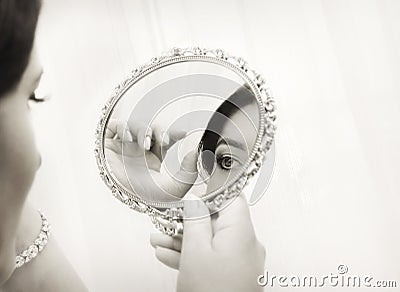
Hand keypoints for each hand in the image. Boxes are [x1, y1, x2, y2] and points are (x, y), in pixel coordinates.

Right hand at [104, 119, 197, 200]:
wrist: (127, 201)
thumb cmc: (150, 198)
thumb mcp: (177, 187)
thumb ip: (190, 170)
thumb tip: (196, 151)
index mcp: (154, 158)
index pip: (164, 138)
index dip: (174, 132)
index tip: (185, 133)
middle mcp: (138, 151)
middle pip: (151, 129)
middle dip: (160, 130)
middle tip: (165, 140)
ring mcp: (123, 147)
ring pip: (135, 125)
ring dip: (143, 130)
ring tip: (146, 143)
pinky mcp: (108, 145)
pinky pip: (114, 126)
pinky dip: (123, 127)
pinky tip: (130, 138)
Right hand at [150, 194, 265, 291]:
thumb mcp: (196, 251)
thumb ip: (195, 219)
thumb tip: (194, 200)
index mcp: (242, 232)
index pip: (230, 197)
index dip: (208, 192)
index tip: (188, 194)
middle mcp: (245, 245)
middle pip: (216, 221)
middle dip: (187, 220)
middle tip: (164, 220)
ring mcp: (240, 262)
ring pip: (210, 241)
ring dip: (183, 239)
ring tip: (157, 240)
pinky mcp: (232, 275)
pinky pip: (211, 258)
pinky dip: (191, 255)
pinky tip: (167, 255)